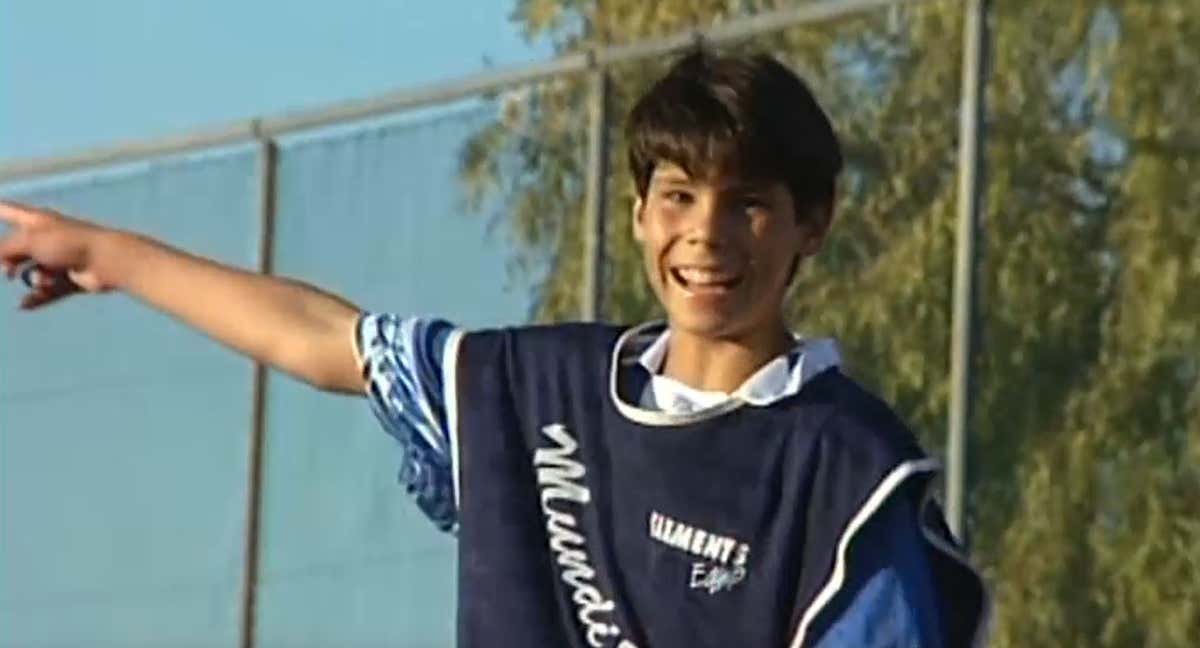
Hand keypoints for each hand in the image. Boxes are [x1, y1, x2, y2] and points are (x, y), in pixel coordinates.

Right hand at [0, 201, 114, 309]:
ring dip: (34, 279)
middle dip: (9, 261)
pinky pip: (48, 290)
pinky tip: (25, 305)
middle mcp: (46, 238)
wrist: (107, 260)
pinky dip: (38, 297)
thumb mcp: (29, 241)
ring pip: (34, 272)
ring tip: (44, 281)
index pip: (8, 211)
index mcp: (37, 221)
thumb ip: (5, 249)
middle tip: (9, 270)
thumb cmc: (67, 243)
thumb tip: (0, 259)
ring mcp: (59, 259)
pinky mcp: (70, 278)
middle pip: (17, 250)